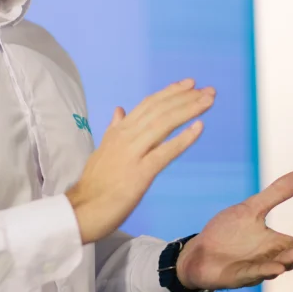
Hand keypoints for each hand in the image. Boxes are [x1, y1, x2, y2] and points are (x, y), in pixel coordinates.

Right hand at [65, 78, 212, 244]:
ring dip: (188, 110)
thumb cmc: (95, 182)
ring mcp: (133, 153)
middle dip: (185, 98)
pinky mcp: (141, 172)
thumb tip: (120, 110)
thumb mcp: (103, 149)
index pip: (148, 105)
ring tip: (208, 101)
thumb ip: (114, 129)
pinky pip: (165, 152)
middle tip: (208, 90)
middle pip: (159, 110)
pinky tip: (198, 127)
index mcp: (119, 131)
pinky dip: (183, 139)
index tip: (188, 83)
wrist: (84, 207)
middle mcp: (126, 136)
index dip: (170, 92)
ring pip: (163, 124)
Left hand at [175, 171, 292, 289]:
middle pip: (291, 257)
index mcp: (274, 244)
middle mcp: (269, 258)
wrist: (199, 252)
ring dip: (287, 262)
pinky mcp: (238, 276)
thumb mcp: (251, 210)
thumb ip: (275, 195)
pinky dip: (264, 272)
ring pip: (275, 266)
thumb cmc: (228, 233)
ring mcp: (255, 269)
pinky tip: (275, 269)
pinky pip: (253, 274)